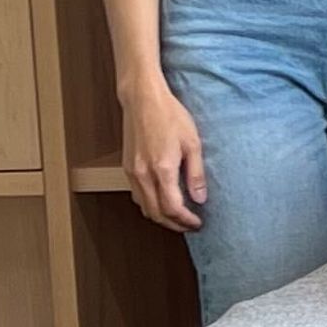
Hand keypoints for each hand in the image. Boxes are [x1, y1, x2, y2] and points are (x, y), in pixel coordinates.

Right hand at [119, 72, 206, 233]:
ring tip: (178, 217)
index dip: (185, 220)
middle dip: (173, 225)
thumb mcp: (193, 143)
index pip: (172, 208)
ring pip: (144, 207)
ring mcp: (132, 172)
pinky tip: (161, 201)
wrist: (143, 100)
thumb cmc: (170, 116)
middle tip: (189, 226)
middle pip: (155, 213)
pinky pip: (137, 195)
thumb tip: (200, 198)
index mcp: (162, 169)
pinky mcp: (126, 168)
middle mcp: (143, 174)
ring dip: (160, 217)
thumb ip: (196, 173)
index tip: (198, 223)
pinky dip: (149, 205)